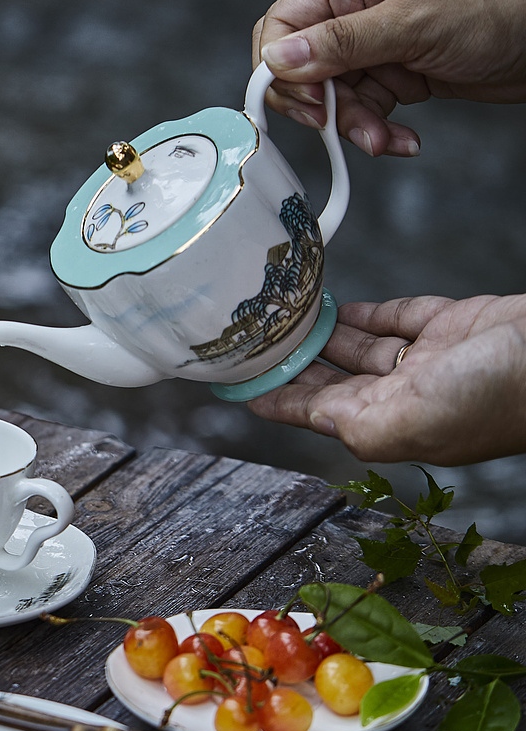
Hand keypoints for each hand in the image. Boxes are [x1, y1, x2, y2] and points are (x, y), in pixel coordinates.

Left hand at [246, 295, 525, 464]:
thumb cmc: (492, 398)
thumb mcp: (406, 422)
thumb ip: (353, 420)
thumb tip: (313, 413)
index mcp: (385, 426)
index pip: (315, 412)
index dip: (278, 399)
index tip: (238, 386)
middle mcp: (401, 397)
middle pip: (332, 378)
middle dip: (295, 362)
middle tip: (254, 338)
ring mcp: (427, 362)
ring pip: (360, 346)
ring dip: (325, 333)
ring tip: (285, 314)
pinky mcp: (450, 327)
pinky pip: (397, 318)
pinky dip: (367, 312)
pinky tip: (339, 305)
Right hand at [251, 0, 525, 155]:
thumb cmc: (495, 6)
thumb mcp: (412, 22)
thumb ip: (341, 42)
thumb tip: (277, 57)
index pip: (283, 23)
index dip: (279, 66)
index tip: (304, 99)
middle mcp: (358, 13)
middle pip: (302, 67)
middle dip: (320, 105)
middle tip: (341, 124)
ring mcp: (377, 46)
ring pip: (333, 97)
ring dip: (354, 126)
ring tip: (385, 139)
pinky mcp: (397, 75)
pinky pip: (367, 110)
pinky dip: (379, 131)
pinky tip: (404, 140)